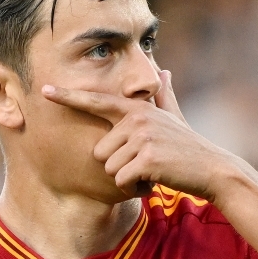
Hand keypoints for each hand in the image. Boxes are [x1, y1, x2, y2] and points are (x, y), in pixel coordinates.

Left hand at [42, 71, 235, 198]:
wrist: (212, 169)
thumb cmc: (188, 146)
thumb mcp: (174, 117)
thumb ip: (163, 95)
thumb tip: (163, 71)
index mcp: (137, 109)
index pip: (97, 101)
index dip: (69, 97)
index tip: (45, 91)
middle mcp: (136, 119)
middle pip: (99, 151)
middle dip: (118, 165)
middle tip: (145, 164)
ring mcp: (142, 138)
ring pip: (109, 168)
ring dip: (128, 178)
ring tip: (152, 172)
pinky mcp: (146, 159)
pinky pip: (121, 180)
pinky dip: (136, 188)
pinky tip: (155, 181)